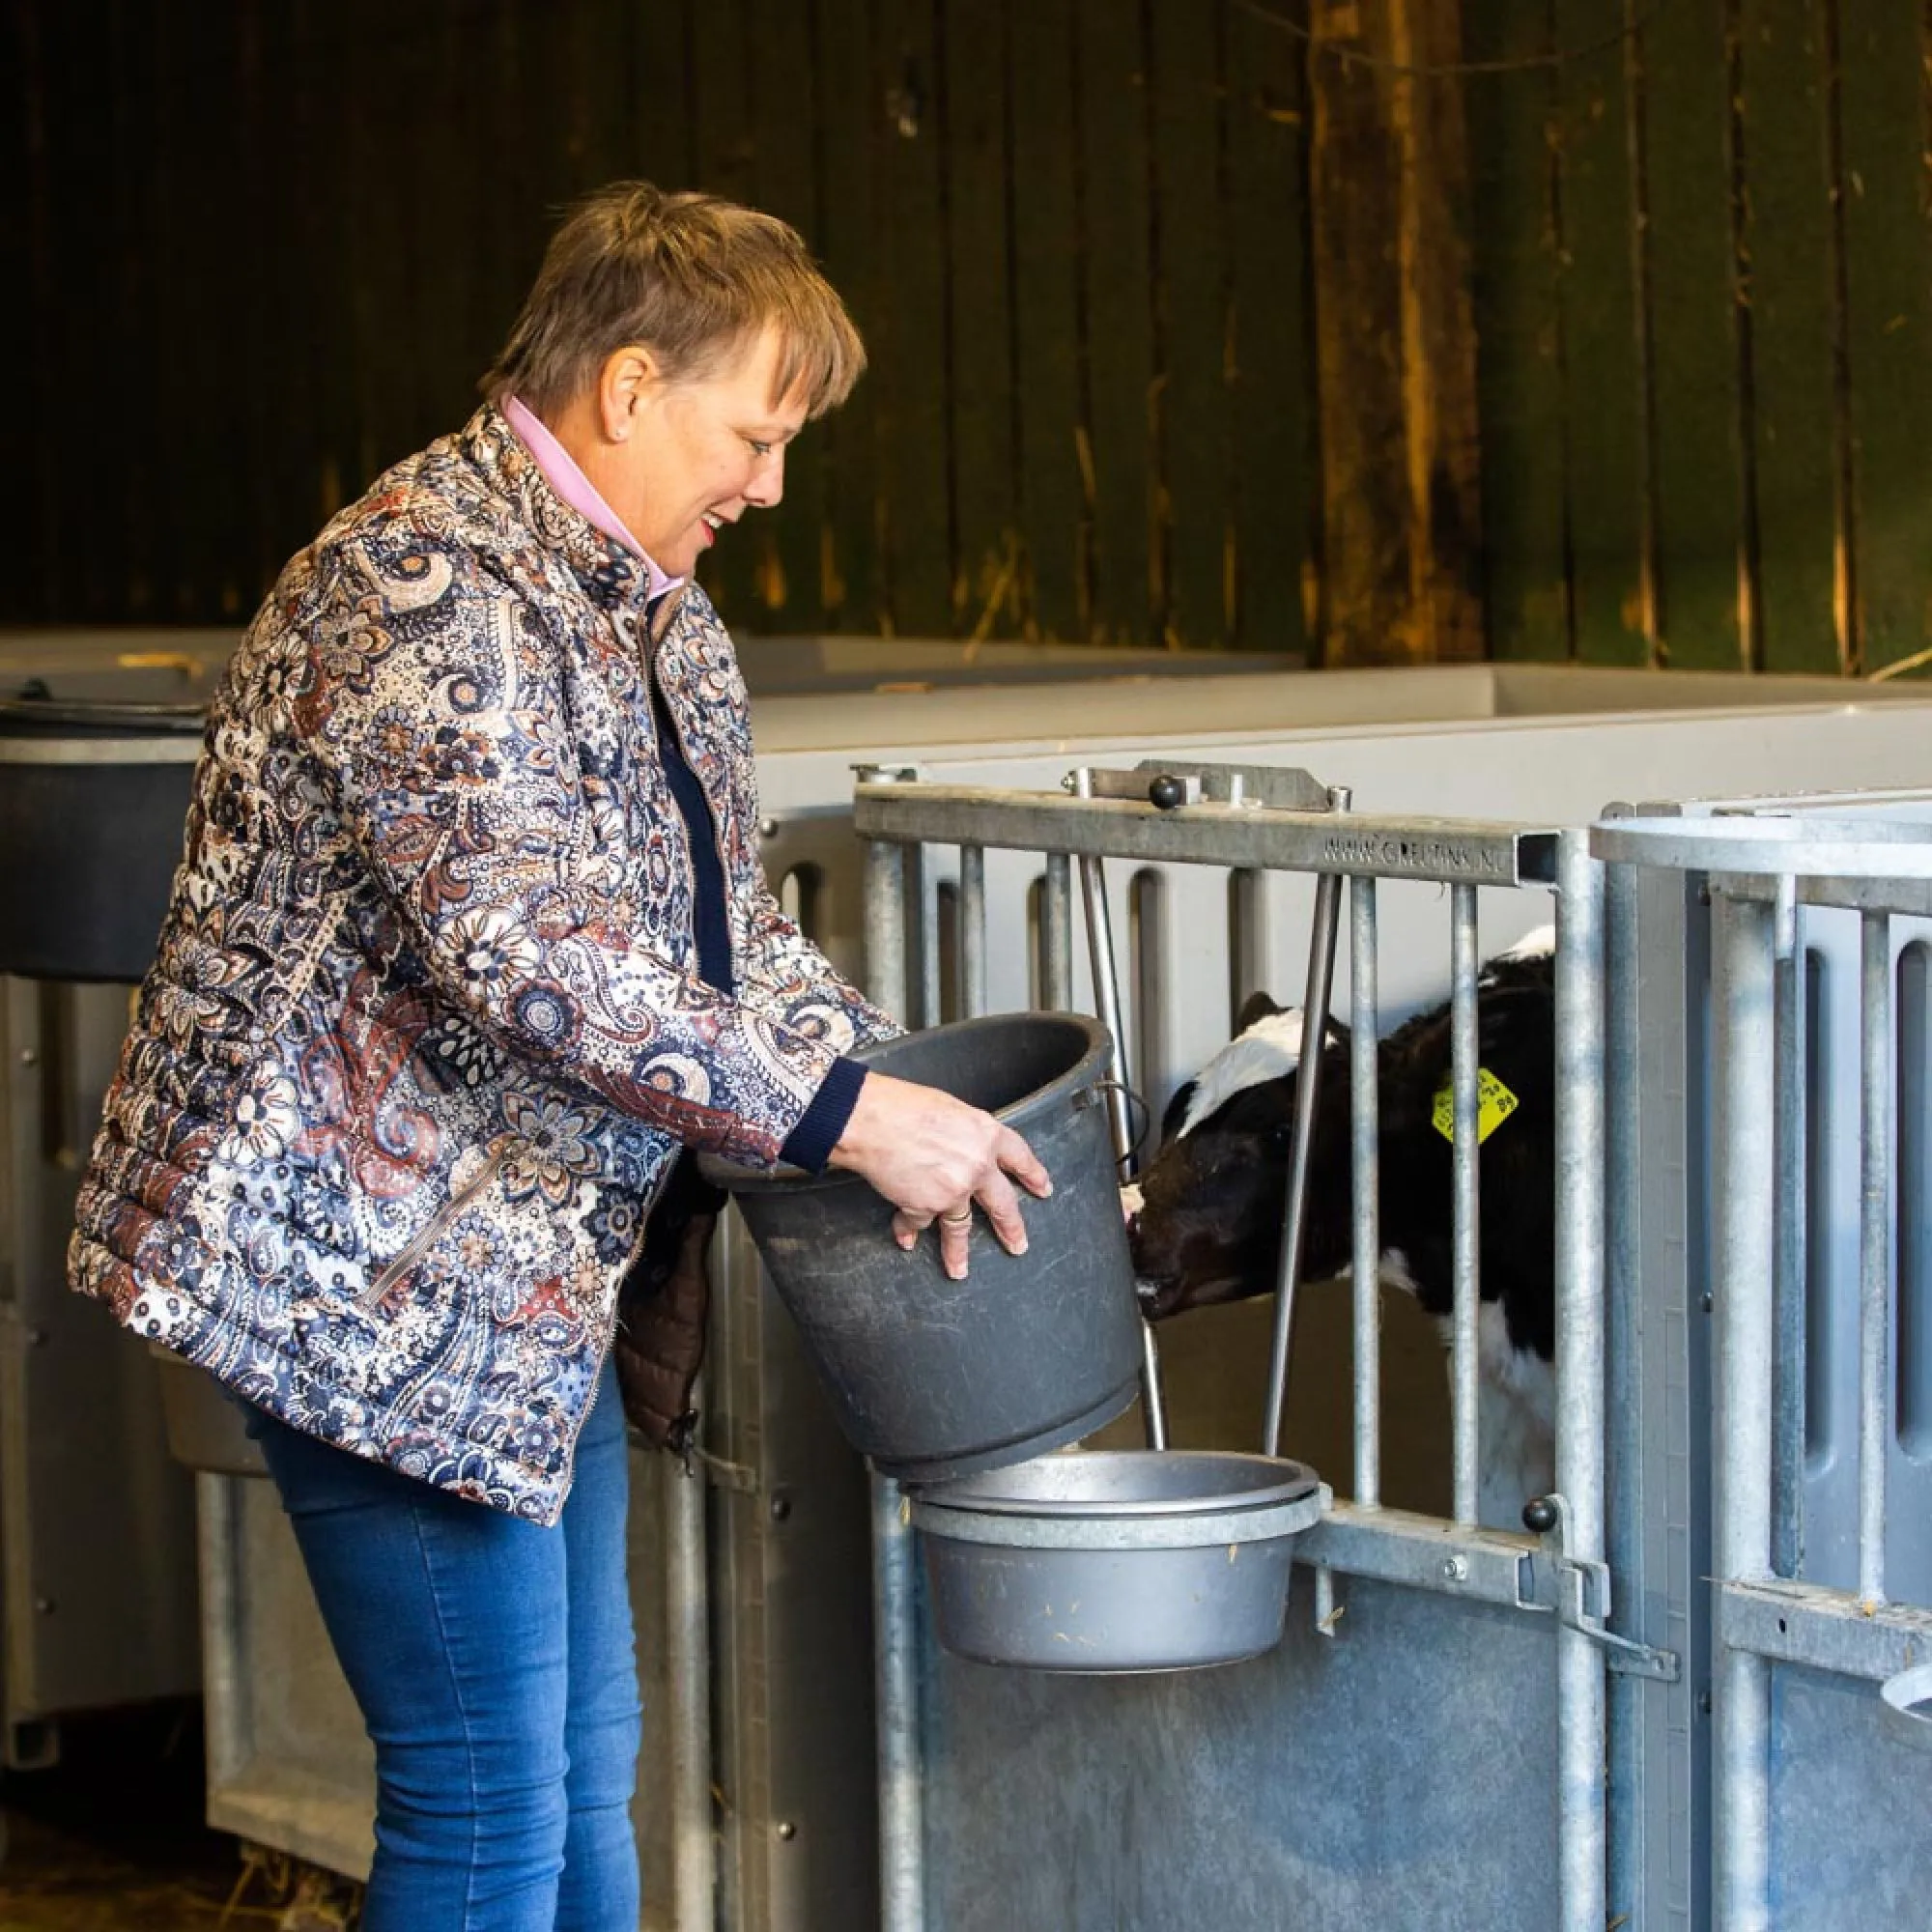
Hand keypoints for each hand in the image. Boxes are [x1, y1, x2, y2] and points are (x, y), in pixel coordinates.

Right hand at [827, 1071, 1051, 1279]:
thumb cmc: (902, 1106)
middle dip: (1011, 1227)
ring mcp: (953, 1191)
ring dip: (957, 1251)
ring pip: (960, 1226)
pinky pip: (919, 1224)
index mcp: (986, 1135)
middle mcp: (976, 1167)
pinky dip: (908, 1231)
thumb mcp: (949, 1110)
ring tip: (959, 1269)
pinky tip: (906, 1239)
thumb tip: (962, 1146)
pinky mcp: (925, 1207)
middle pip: (1002, 1203)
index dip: (1032, 1174)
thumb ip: (964, 1134)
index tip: (1042, 1189)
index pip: (1019, 1157)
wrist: (872, 1120)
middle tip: (1017, 1245)